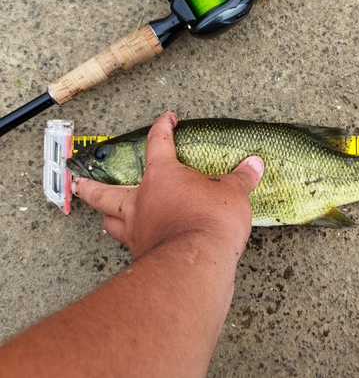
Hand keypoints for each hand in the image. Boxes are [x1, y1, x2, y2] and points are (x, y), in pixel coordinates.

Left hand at [72, 111, 264, 258]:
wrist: (196, 264)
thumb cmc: (211, 220)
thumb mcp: (233, 194)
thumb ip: (242, 178)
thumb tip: (255, 164)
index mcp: (162, 176)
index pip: (158, 142)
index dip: (162, 127)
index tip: (166, 118)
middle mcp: (142, 200)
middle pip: (105, 191)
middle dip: (91, 185)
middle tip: (79, 180)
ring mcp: (137, 230)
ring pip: (109, 221)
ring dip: (104, 215)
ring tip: (103, 214)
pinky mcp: (141, 255)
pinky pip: (130, 244)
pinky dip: (131, 240)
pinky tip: (137, 243)